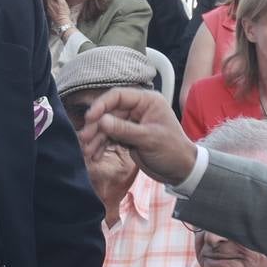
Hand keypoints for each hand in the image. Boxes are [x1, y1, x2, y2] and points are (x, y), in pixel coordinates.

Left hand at [47, 0, 70, 27]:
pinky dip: (50, 1)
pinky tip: (53, 1)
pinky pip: (48, 4)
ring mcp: (48, 8)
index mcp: (50, 1)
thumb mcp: (62, 2)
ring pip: (47, 0)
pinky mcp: (50, 11)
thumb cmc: (64, 12)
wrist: (62, 22)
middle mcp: (47, 4)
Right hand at [80, 87, 196, 185]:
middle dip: (96, 126)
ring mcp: (132, 123)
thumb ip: (124, 129)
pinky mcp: (128, 136)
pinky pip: (110, 137)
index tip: (90, 117)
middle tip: (84, 138)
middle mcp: (138, 109)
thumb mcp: (149, 139)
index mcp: (147, 101)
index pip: (118, 96)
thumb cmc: (172, 151)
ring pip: (107, 126)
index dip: (101, 105)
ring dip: (96, 138)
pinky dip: (102, 145)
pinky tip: (95, 155)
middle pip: (109, 112)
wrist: (181, 171)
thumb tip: (101, 121)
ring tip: (87, 151)